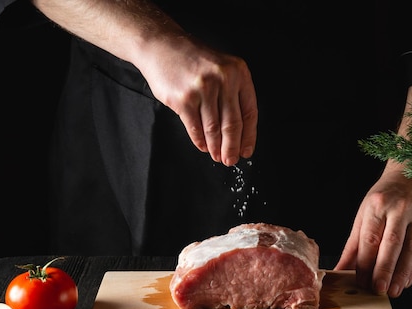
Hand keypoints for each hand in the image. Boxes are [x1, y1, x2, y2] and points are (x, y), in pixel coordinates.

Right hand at [141, 37, 257, 166]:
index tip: (246, 151)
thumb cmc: (192, 60)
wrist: (162, 45)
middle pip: (232, 124)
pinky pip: (194, 127)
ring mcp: (202, 89)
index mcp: (238, 72)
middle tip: (230, 160)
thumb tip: (239, 133)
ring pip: (213, 128)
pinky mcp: (183, 98)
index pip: (249, 112)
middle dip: (232, 147)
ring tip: (216, 156)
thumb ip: (232, 95)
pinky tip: (202, 146)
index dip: (249, 136)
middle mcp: (223, 79)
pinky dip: (199, 140)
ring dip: (215, 147)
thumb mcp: (221, 69)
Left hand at [334, 161, 411, 296]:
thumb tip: (341, 269)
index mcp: (377, 206)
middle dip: (384, 270)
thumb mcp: (364, 214)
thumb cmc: (385, 196)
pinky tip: (407, 281)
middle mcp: (399, 209)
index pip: (370, 239)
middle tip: (377, 290)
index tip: (360, 281)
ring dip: (401, 274)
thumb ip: (353, 244)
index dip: (365, 263)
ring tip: (393, 291)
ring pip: (410, 250)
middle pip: (391, 245)